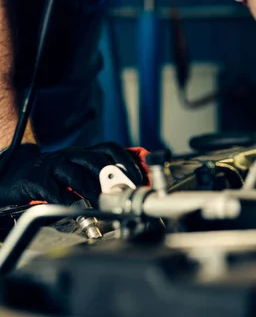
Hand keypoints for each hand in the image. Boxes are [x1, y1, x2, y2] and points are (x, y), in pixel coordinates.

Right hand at [0, 142, 145, 206]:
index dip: (127, 161)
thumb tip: (129, 186)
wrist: (15, 175)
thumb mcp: (78, 170)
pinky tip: (73, 208)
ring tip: (98, 202)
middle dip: (111, 178)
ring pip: (75, 174)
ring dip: (90, 190)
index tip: (138, 178)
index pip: (110, 148)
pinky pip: (54, 190)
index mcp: (83, 152)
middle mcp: (70, 154)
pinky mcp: (37, 179)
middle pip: (95, 160)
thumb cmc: (53, 176)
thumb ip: (99, 176)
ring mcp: (53, 165)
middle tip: (119, 194)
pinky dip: (66, 201)